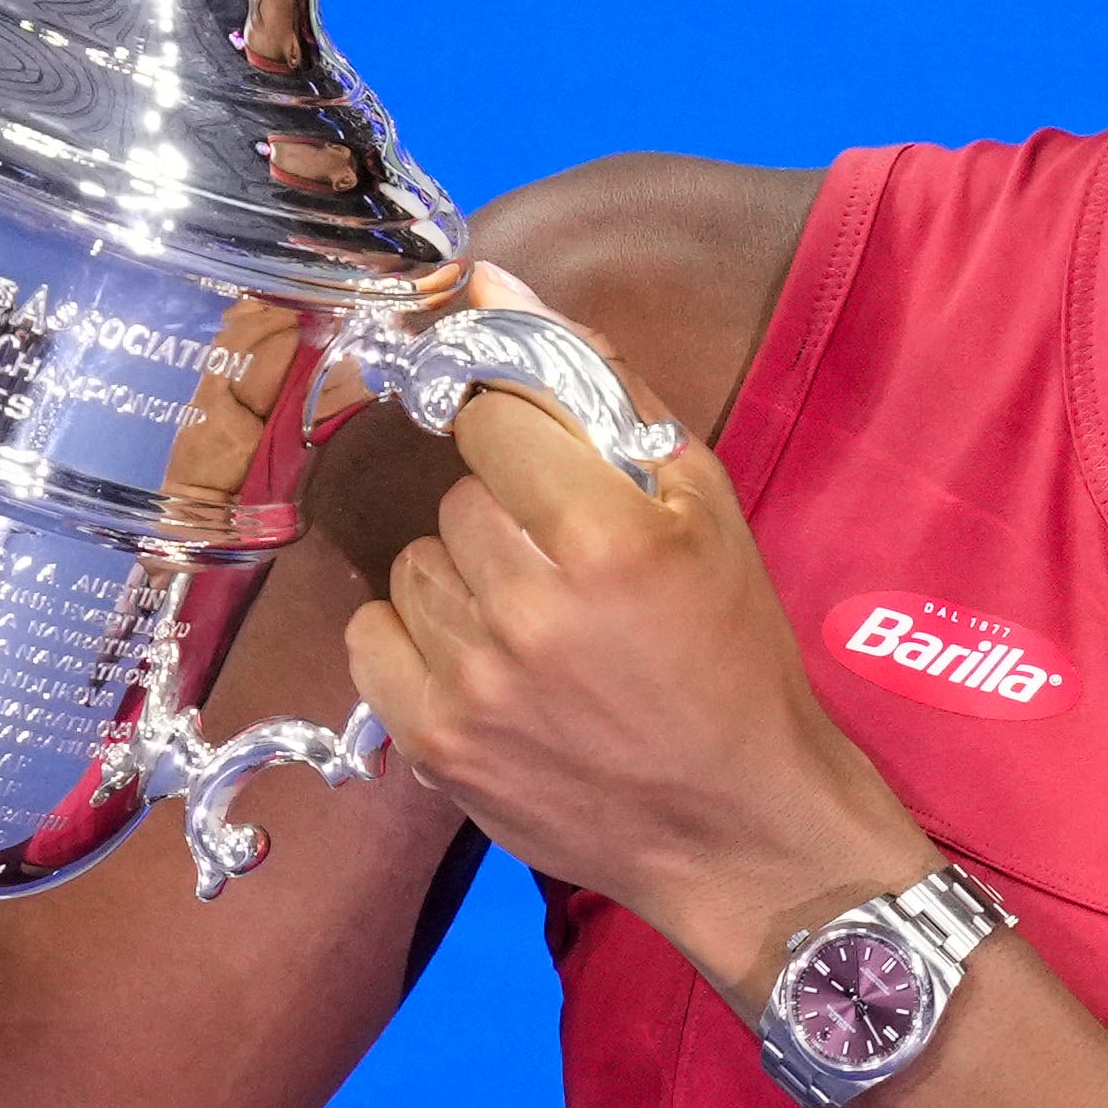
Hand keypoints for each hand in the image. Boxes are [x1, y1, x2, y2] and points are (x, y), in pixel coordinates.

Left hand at [341, 302, 933, 991]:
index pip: (489, 417)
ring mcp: (473, 682)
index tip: (551, 473)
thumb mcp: (706, 506)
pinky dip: (417, 643)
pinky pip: (371, 638)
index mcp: (607, 537)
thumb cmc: (732, 655)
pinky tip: (482, 665)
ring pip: (413, 566)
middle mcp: (530, 607)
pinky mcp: (434, 742)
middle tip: (564, 568)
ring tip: (530, 627)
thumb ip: (599, 390)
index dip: (521, 437)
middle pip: (457, 498)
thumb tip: (494, 285)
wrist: (737, 822)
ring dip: (462, 583)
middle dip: (505, 518)